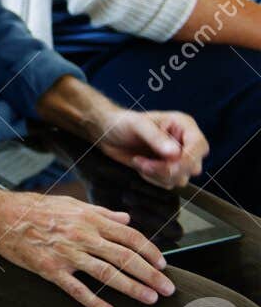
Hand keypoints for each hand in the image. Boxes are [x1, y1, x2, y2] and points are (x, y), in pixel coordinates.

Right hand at [0, 189, 173, 306]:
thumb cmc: (34, 207)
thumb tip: (126, 219)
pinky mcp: (50, 269)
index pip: (129, 237)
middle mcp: (81, 235)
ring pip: (107, 273)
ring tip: (150, 299)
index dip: (150, 252)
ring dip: (132, 288)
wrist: (0, 215)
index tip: (163, 265)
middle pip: (125, 257)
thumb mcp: (70, 203)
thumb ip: (100, 212)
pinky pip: (77, 289)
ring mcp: (66, 253)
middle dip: (150, 274)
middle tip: (167, 289)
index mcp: (89, 219)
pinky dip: (95, 302)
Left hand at [91, 106, 206, 188]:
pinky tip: (140, 166)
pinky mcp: (166, 170)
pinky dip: (153, 179)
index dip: (187, 159)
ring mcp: (177, 158)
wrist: (107, 133)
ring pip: (181, 178)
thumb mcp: (137, 125)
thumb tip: (175, 154)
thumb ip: (156, 138)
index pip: (199, 146)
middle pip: (192, 166)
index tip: (168, 164)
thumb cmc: (122, 122)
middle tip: (145, 163)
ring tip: (139, 161)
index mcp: (184, 126)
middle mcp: (185, 143)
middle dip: (168, 169)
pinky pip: (168, 183)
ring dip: (158, 175)